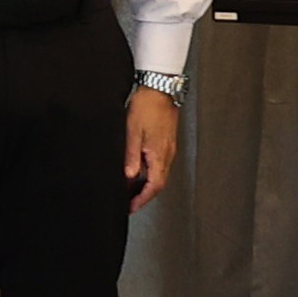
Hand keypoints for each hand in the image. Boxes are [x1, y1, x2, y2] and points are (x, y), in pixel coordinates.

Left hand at [125, 87, 180, 210]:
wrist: (160, 89)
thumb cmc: (147, 107)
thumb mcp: (132, 132)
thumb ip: (131, 156)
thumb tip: (128, 176)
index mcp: (159, 154)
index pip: (154, 186)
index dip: (142, 199)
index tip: (131, 207)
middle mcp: (167, 155)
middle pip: (158, 184)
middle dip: (144, 196)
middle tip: (128, 202)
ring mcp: (169, 149)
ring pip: (159, 175)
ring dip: (146, 185)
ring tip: (129, 189)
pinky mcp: (167, 143)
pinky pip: (159, 165)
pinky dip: (149, 173)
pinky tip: (137, 171)